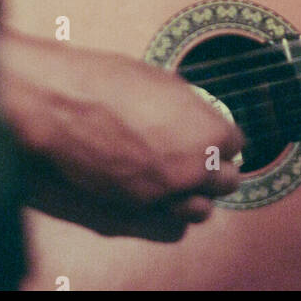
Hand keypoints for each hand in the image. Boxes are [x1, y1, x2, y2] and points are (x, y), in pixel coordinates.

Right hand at [0, 36, 244, 240]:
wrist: (64, 108)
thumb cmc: (109, 84)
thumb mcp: (164, 82)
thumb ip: (190, 108)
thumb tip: (197, 115)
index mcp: (207, 131)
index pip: (237, 143)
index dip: (223, 135)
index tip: (214, 132)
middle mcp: (193, 168)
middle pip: (227, 181)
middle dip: (218, 167)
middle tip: (205, 156)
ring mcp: (165, 193)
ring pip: (202, 209)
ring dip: (197, 193)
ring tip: (185, 177)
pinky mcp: (136, 209)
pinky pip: (168, 218)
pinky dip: (169, 205)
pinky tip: (159, 188)